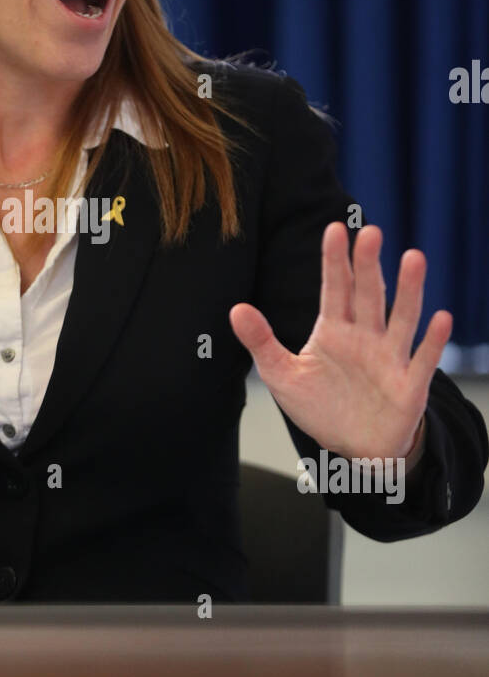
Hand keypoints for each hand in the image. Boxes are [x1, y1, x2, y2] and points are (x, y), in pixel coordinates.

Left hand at [229, 222, 450, 460]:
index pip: (335, 288)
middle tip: (370, 233)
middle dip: (368, 265)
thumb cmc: (320, 406)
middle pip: (368, 295)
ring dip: (408, 290)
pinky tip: (441, 318)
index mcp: (335, 330)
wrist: (355, 447)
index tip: (334, 229)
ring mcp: (389, 358)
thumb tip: (235, 309)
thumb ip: (261, 341)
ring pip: (401, 318)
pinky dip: (433, 341)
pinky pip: (423, 360)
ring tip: (413, 258)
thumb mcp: (282, 375)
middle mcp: (365, 337)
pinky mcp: (409, 384)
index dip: (335, 260)